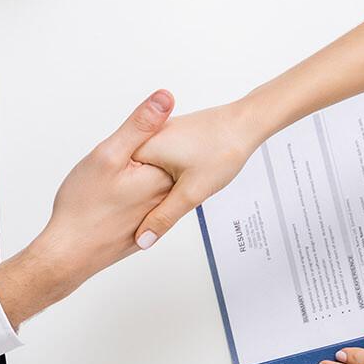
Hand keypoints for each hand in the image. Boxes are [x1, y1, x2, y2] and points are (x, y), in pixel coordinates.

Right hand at [0, 91, 175, 327]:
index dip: (143, 135)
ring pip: (152, 181)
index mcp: (163, 175)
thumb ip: (140, 125)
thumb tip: (166, 96)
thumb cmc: (84, 207)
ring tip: (111, 183)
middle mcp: (167, 196)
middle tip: (113, 169)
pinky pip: (143, 201)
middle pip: (162, 161)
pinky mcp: (144, 225)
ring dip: (136, 176)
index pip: (166, 138)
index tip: (123, 145)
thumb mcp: (109, 155)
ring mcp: (156, 214)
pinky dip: (130, 195)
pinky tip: (113, 197)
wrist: (70, 254)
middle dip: (142, 156)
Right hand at [128, 99, 267, 243]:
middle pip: (130, 178)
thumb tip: (143, 240)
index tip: (131, 217)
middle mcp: (145, 138)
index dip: (124, 204)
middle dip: (139, 197)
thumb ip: (164, 217)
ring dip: (150, 187)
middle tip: (154, 208)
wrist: (245, 124)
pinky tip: (176, 181)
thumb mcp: (191, 191)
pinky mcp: (170, 137)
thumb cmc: (222, 150)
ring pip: (145, 171)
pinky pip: (157, 162)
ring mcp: (157, 135)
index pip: (118, 183)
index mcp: (141, 148)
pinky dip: (161, 175)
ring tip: (167, 196)